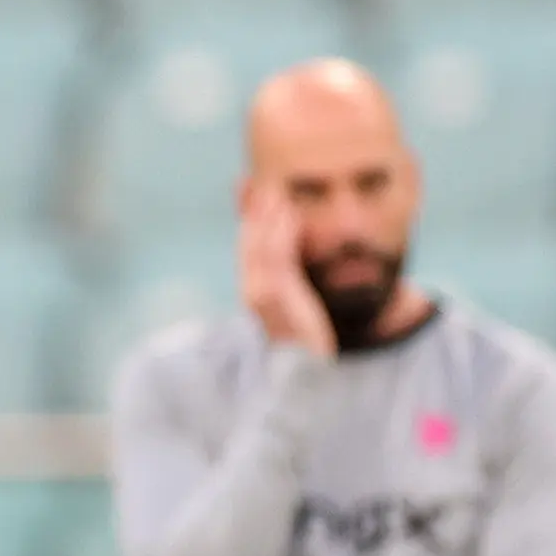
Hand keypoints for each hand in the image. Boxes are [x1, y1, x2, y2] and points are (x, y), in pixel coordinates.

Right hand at [236, 179, 334, 358]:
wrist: (309, 374)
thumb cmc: (306, 342)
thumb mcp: (298, 309)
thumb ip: (292, 286)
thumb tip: (296, 267)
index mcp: (255, 292)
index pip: (247, 247)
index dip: (246, 218)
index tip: (249, 190)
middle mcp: (251, 290)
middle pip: (247, 242)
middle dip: (250, 211)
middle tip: (253, 181)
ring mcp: (262, 293)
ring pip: (259, 244)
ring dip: (265, 214)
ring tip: (273, 189)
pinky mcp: (278, 295)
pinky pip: (277, 256)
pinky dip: (280, 231)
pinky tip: (288, 212)